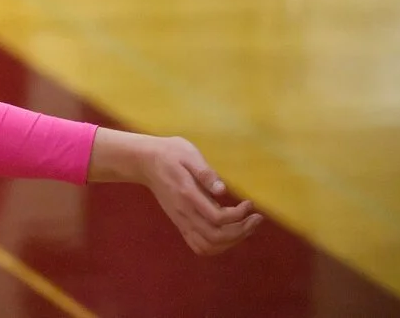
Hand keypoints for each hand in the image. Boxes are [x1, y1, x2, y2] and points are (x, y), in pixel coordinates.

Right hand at [92, 130, 262, 255]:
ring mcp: (181, 220)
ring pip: (209, 246)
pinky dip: (218, 246)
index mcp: (187, 194)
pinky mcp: (180, 223)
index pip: (217, 218)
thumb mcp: (188, 153)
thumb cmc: (170, 153)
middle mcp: (184, 212)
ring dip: (232, 241)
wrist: (144, 161)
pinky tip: (229, 233)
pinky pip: (200, 245)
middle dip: (241, 231)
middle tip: (255, 218)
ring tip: (246, 227)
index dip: (239, 215)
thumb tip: (222, 190)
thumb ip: (204, 171)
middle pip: (216, 237)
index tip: (249, 204)